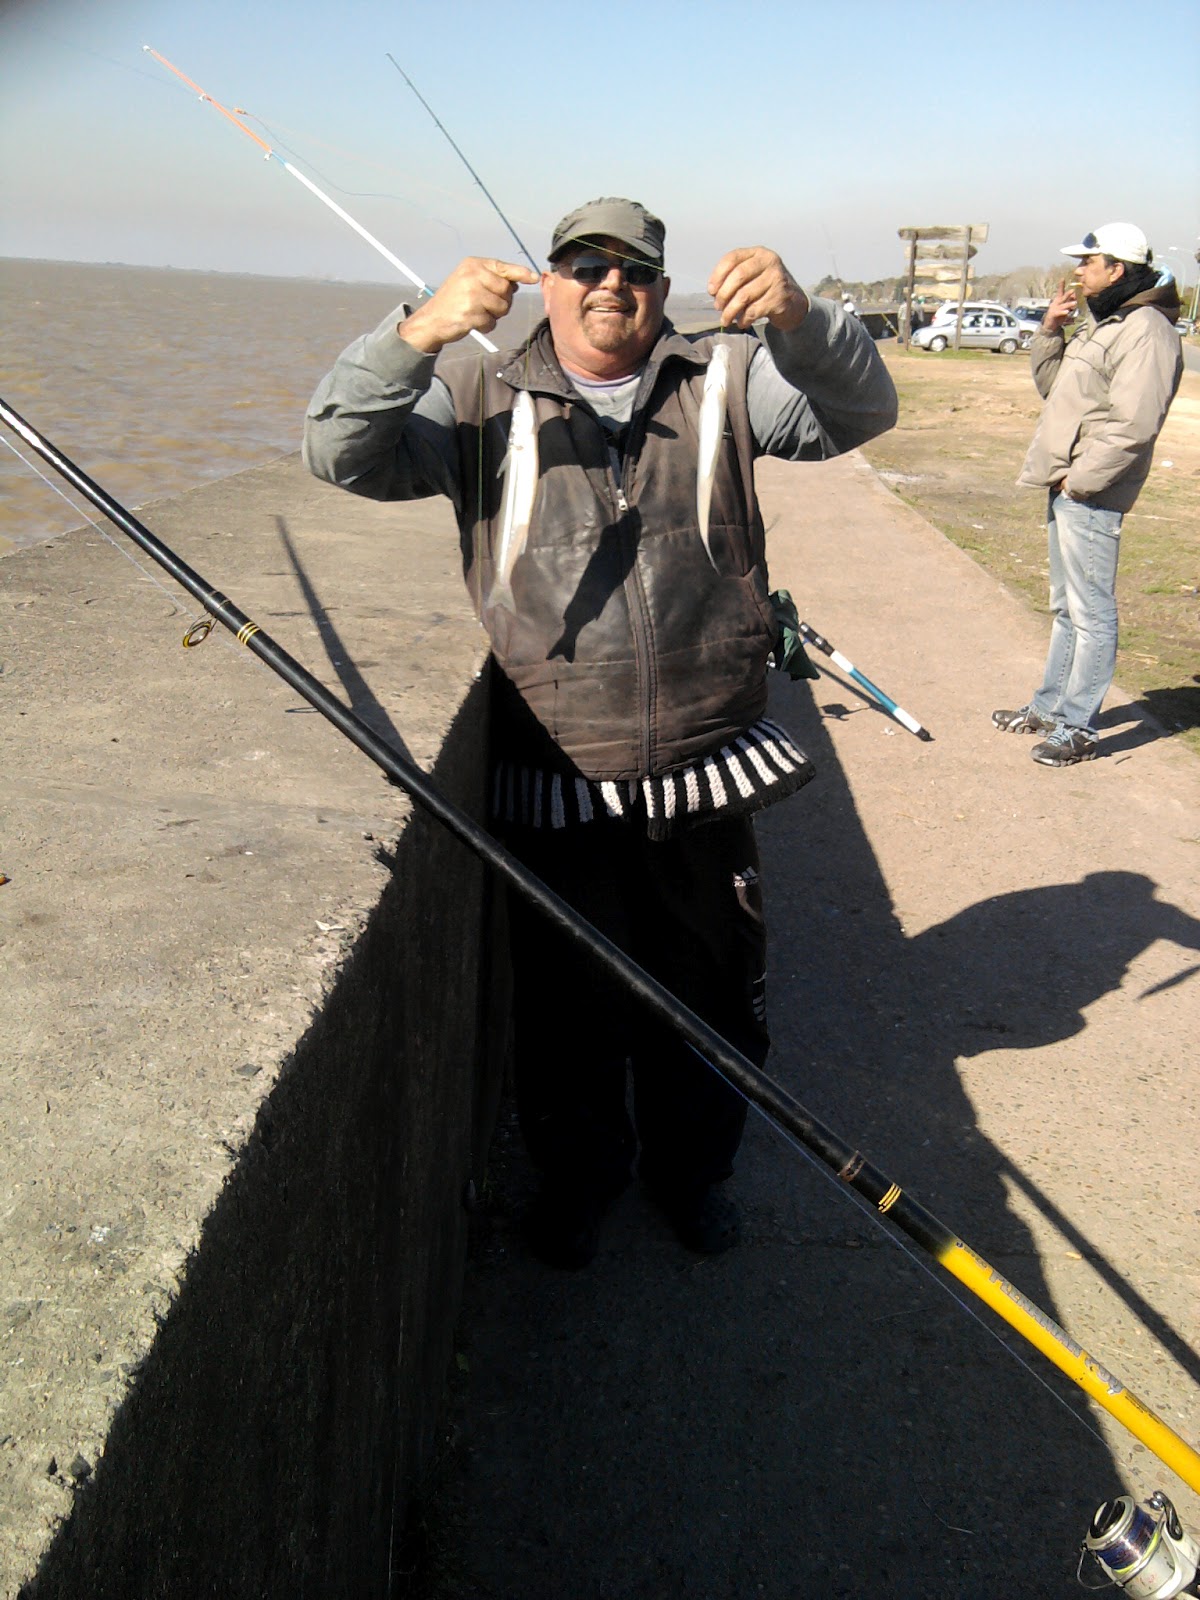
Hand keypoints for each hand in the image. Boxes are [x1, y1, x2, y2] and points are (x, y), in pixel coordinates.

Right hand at [399, 257, 538, 352]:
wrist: (431, 320)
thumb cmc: (454, 301)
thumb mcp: (469, 281)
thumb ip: (492, 279)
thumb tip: (518, 282)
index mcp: (472, 265)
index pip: (503, 267)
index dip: (521, 273)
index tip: (534, 277)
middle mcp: (472, 276)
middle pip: (507, 290)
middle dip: (502, 301)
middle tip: (486, 304)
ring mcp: (471, 295)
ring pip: (502, 308)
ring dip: (494, 315)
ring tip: (477, 312)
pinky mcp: (471, 314)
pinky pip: (492, 323)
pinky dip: (486, 326)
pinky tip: (472, 322)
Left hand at [708, 248, 808, 330]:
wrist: (793, 302)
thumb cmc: (766, 287)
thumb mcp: (753, 274)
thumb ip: (734, 277)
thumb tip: (714, 292)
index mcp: (758, 253)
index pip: (732, 258)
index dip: (718, 275)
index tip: (711, 290)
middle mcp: (769, 262)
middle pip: (738, 276)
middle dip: (723, 294)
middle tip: (718, 307)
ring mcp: (776, 279)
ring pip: (744, 296)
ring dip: (730, 311)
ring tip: (726, 319)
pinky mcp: (779, 298)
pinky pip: (754, 311)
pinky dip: (743, 319)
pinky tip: (741, 323)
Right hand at [1042, 279, 1077, 333]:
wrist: (1049, 325)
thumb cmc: (1058, 315)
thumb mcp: (1063, 307)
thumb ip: (1068, 301)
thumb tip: (1074, 295)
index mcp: (1058, 300)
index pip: (1060, 291)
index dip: (1061, 285)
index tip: (1062, 278)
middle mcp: (1056, 303)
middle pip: (1063, 297)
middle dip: (1067, 294)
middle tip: (1073, 290)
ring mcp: (1054, 309)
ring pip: (1063, 305)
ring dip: (1069, 304)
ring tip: (1074, 303)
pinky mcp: (1053, 315)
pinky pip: (1059, 313)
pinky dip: (1063, 312)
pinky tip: (1067, 312)